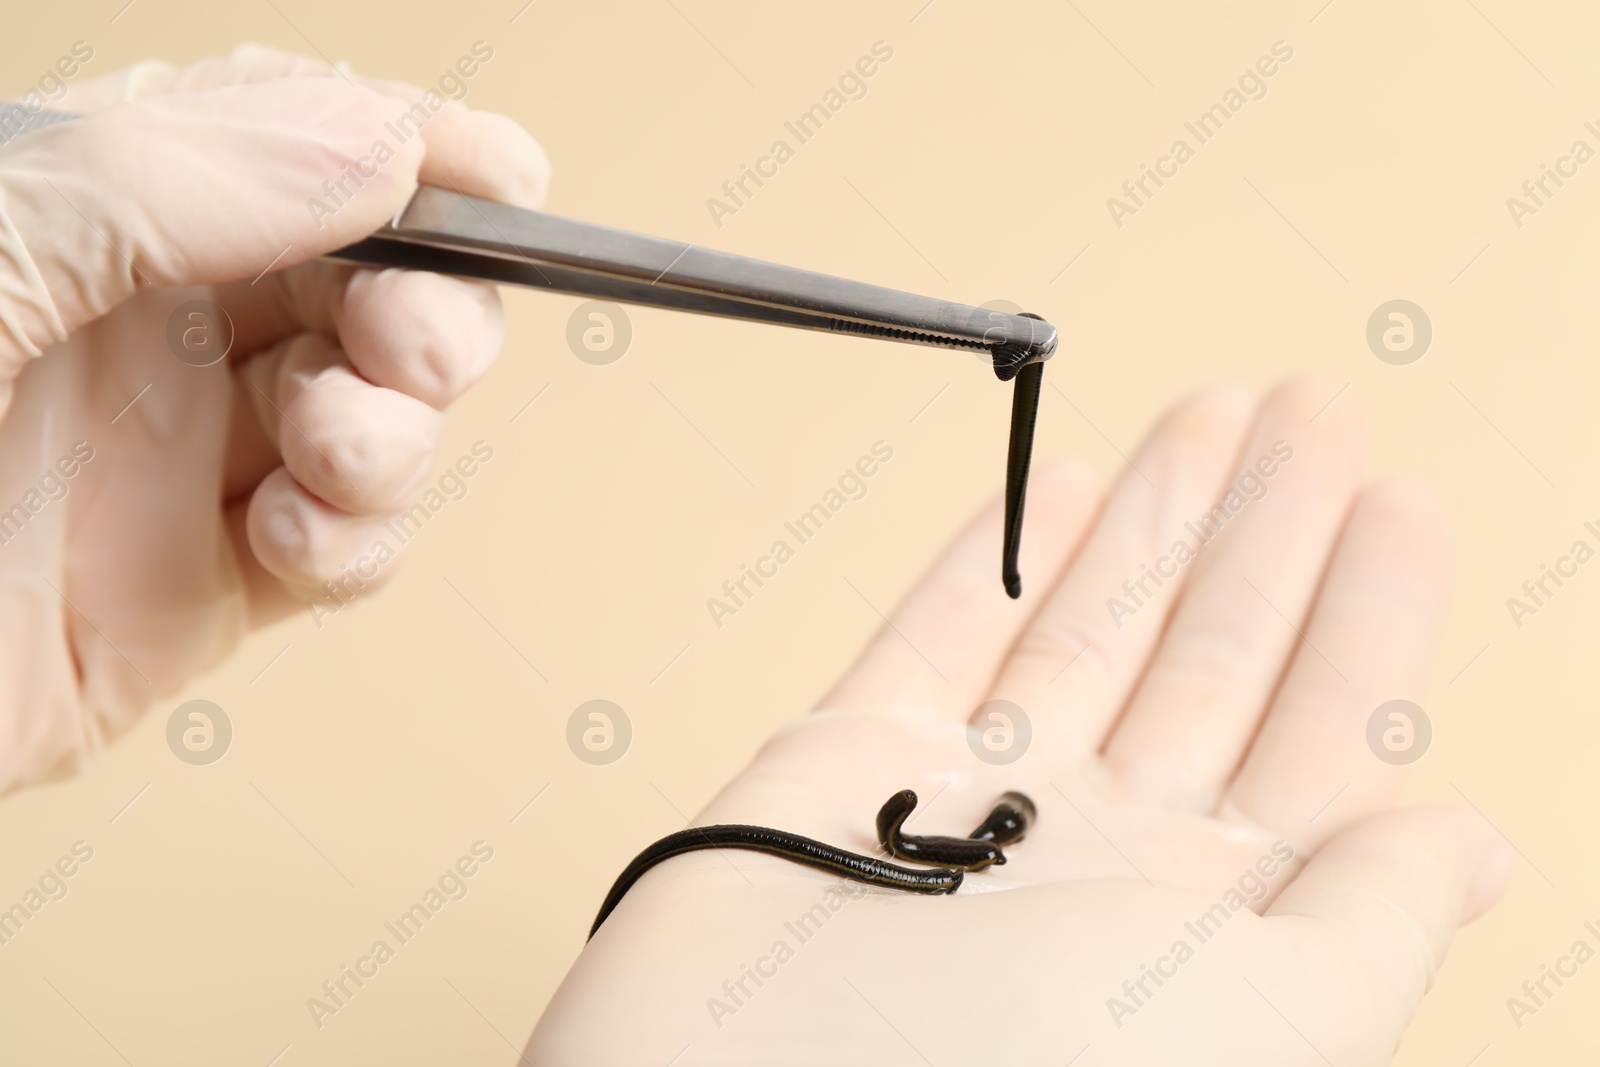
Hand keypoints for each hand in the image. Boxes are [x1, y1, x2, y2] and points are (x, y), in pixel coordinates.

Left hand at [0, 45, 547, 791]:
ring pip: (383, 417)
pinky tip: (291, 537)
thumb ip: (169, 183)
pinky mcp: (201, 590)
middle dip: (431, 308)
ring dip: (400, 435)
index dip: (415, 152)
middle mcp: (153, 331)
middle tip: (412, 339)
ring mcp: (184, 463)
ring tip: (333, 453)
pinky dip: (360, 540)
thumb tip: (370, 143)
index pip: (297, 146)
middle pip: (376, 287)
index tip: (502, 177)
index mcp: (96, 213)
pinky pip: (347, 549)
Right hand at [526, 377, 1510, 1065]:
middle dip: (1264, 528)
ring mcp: (969, 804)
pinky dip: (998, 558)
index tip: (1398, 497)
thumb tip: (1478, 846)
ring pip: (1085, 626)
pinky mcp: (851, 763)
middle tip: (1307, 408)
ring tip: (1210, 415)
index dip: (1366, 617)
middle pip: (1209, 660)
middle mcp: (1094, 858)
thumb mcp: (1249, 1022)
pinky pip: (937, 636)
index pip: (1318, 745)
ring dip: (1151, 519)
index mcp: (1200, 926)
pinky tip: (1059, 488)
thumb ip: (1368, 925)